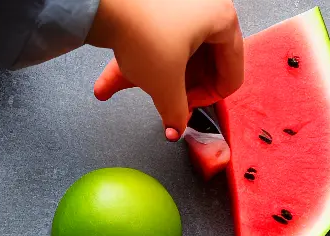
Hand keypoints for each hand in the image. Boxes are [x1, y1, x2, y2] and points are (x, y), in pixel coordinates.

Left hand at [87, 0, 243, 140]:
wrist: (98, 2)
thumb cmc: (141, 31)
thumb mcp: (166, 85)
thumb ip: (177, 113)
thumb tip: (175, 129)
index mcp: (223, 20)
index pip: (230, 74)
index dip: (208, 98)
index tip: (187, 106)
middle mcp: (205, 6)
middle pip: (203, 62)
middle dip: (180, 87)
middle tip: (167, 101)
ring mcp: (179, 3)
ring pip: (173, 51)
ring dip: (151, 76)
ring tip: (128, 87)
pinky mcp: (153, 5)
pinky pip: (152, 38)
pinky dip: (134, 60)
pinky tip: (106, 85)